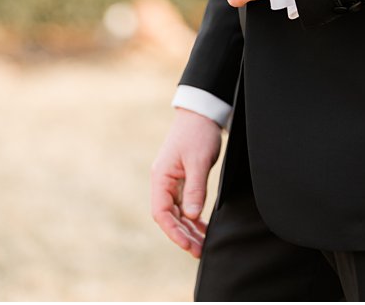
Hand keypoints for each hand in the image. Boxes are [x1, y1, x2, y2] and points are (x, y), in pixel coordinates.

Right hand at [150, 108, 221, 257]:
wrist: (202, 114)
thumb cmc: (198, 133)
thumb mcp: (199, 161)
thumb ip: (195, 188)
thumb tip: (191, 216)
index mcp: (161, 179)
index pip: (162, 213)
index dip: (173, 231)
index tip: (187, 244)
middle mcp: (164, 183)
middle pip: (170, 217)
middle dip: (183, 235)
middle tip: (199, 251)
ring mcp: (173, 182)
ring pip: (178, 213)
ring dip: (189, 229)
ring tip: (203, 246)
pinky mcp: (184, 180)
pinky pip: (186, 205)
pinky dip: (194, 218)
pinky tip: (203, 229)